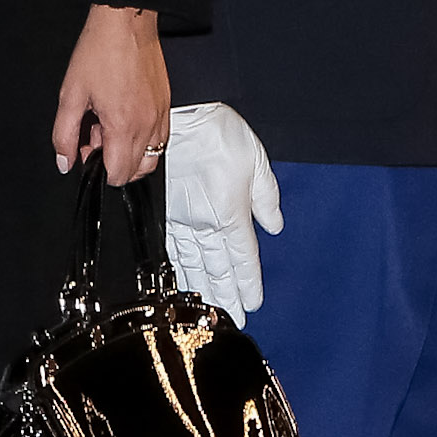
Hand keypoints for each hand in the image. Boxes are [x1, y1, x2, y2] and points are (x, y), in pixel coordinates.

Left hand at [52, 3, 168, 184]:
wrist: (125, 24)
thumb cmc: (99, 52)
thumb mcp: (70, 95)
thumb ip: (64, 134)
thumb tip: (64, 161)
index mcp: (124, 126)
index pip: (118, 175)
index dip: (97, 170)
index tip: (85, 150)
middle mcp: (148, 126)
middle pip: (136, 172)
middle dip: (113, 162)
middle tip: (94, 135)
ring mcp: (161, 117)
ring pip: (152, 157)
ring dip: (130, 153)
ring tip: (109, 126)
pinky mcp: (166, 107)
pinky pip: (159, 138)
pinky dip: (143, 139)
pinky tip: (123, 117)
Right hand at [160, 102, 282, 322]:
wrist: (176, 117)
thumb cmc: (218, 134)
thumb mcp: (256, 160)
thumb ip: (266, 197)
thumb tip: (274, 224)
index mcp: (231, 215)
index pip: (244, 259)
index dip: (248, 283)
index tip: (253, 304)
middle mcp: (206, 224)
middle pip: (218, 269)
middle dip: (226, 296)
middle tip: (232, 318)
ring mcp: (181, 220)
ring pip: (193, 264)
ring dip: (202, 288)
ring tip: (208, 309)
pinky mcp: (161, 211)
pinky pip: (171, 248)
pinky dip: (177, 268)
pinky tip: (177, 281)